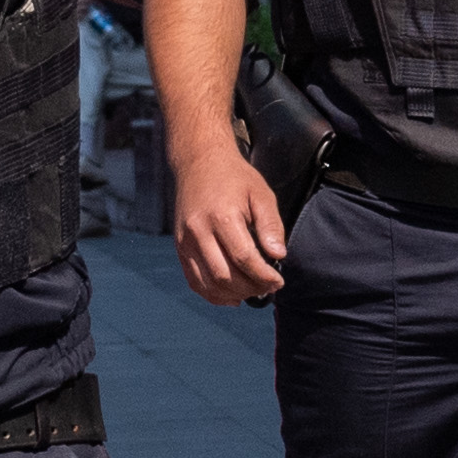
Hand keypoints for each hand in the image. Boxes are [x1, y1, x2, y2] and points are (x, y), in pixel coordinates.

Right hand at [170, 140, 289, 305]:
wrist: (199, 162)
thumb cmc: (234, 177)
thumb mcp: (261, 193)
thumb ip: (271, 225)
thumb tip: (278, 256)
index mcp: (221, 217)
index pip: (244, 259)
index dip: (264, 277)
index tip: (278, 281)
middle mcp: (198, 231)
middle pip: (224, 276)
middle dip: (250, 288)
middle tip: (268, 287)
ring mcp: (185, 241)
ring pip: (208, 283)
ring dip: (233, 294)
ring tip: (252, 291)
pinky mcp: (179, 247)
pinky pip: (194, 280)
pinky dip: (213, 294)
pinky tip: (232, 296)